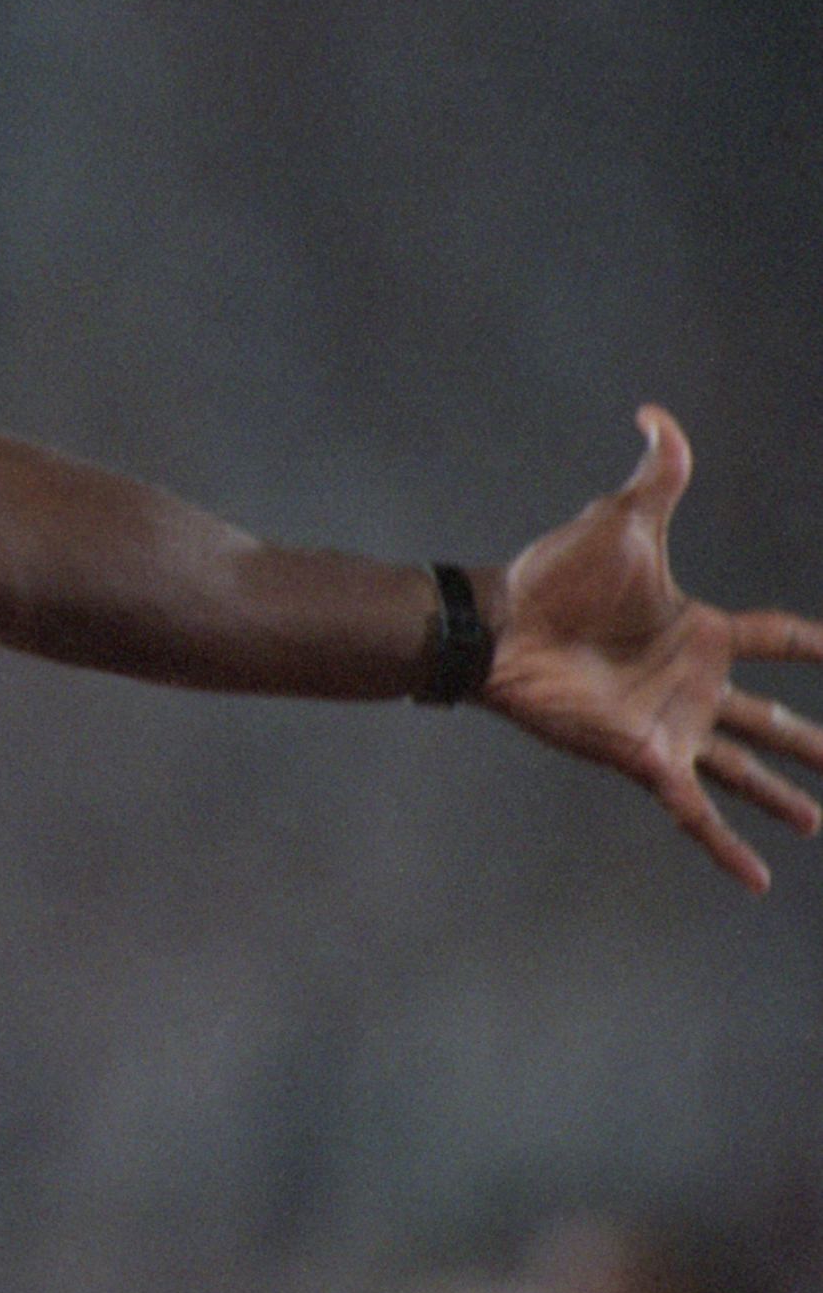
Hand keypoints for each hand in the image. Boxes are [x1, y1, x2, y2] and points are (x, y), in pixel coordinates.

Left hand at [486, 406, 822, 890]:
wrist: (502, 627)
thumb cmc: (557, 576)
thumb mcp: (625, 518)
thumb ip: (657, 471)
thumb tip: (656, 411)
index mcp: (700, 631)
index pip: (779, 636)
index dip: (815, 643)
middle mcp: (693, 685)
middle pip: (773, 720)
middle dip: (815, 744)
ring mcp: (673, 726)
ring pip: (747, 770)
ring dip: (785, 797)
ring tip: (821, 822)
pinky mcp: (647, 758)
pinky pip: (695, 812)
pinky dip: (726, 848)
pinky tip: (758, 881)